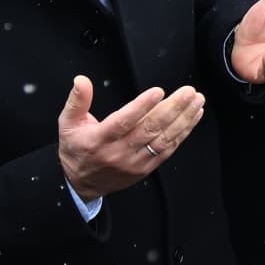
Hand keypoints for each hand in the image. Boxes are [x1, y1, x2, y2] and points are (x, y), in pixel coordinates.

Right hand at [56, 74, 202, 197]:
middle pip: (149, 129)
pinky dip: (183, 133)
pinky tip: (193, 117)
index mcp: (99, 139)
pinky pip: (168, 150)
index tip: (158, 92)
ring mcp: (134, 162)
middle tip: (187, 92)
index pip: (123, 122)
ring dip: (183, 119)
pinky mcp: (146, 168)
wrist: (81, 183)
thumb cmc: (77, 149)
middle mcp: (118, 152)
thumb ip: (77, 101)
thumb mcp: (68, 124)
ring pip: (163, 139)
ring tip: (196, 102)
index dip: (141, 106)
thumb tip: (81, 81)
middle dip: (172, 109)